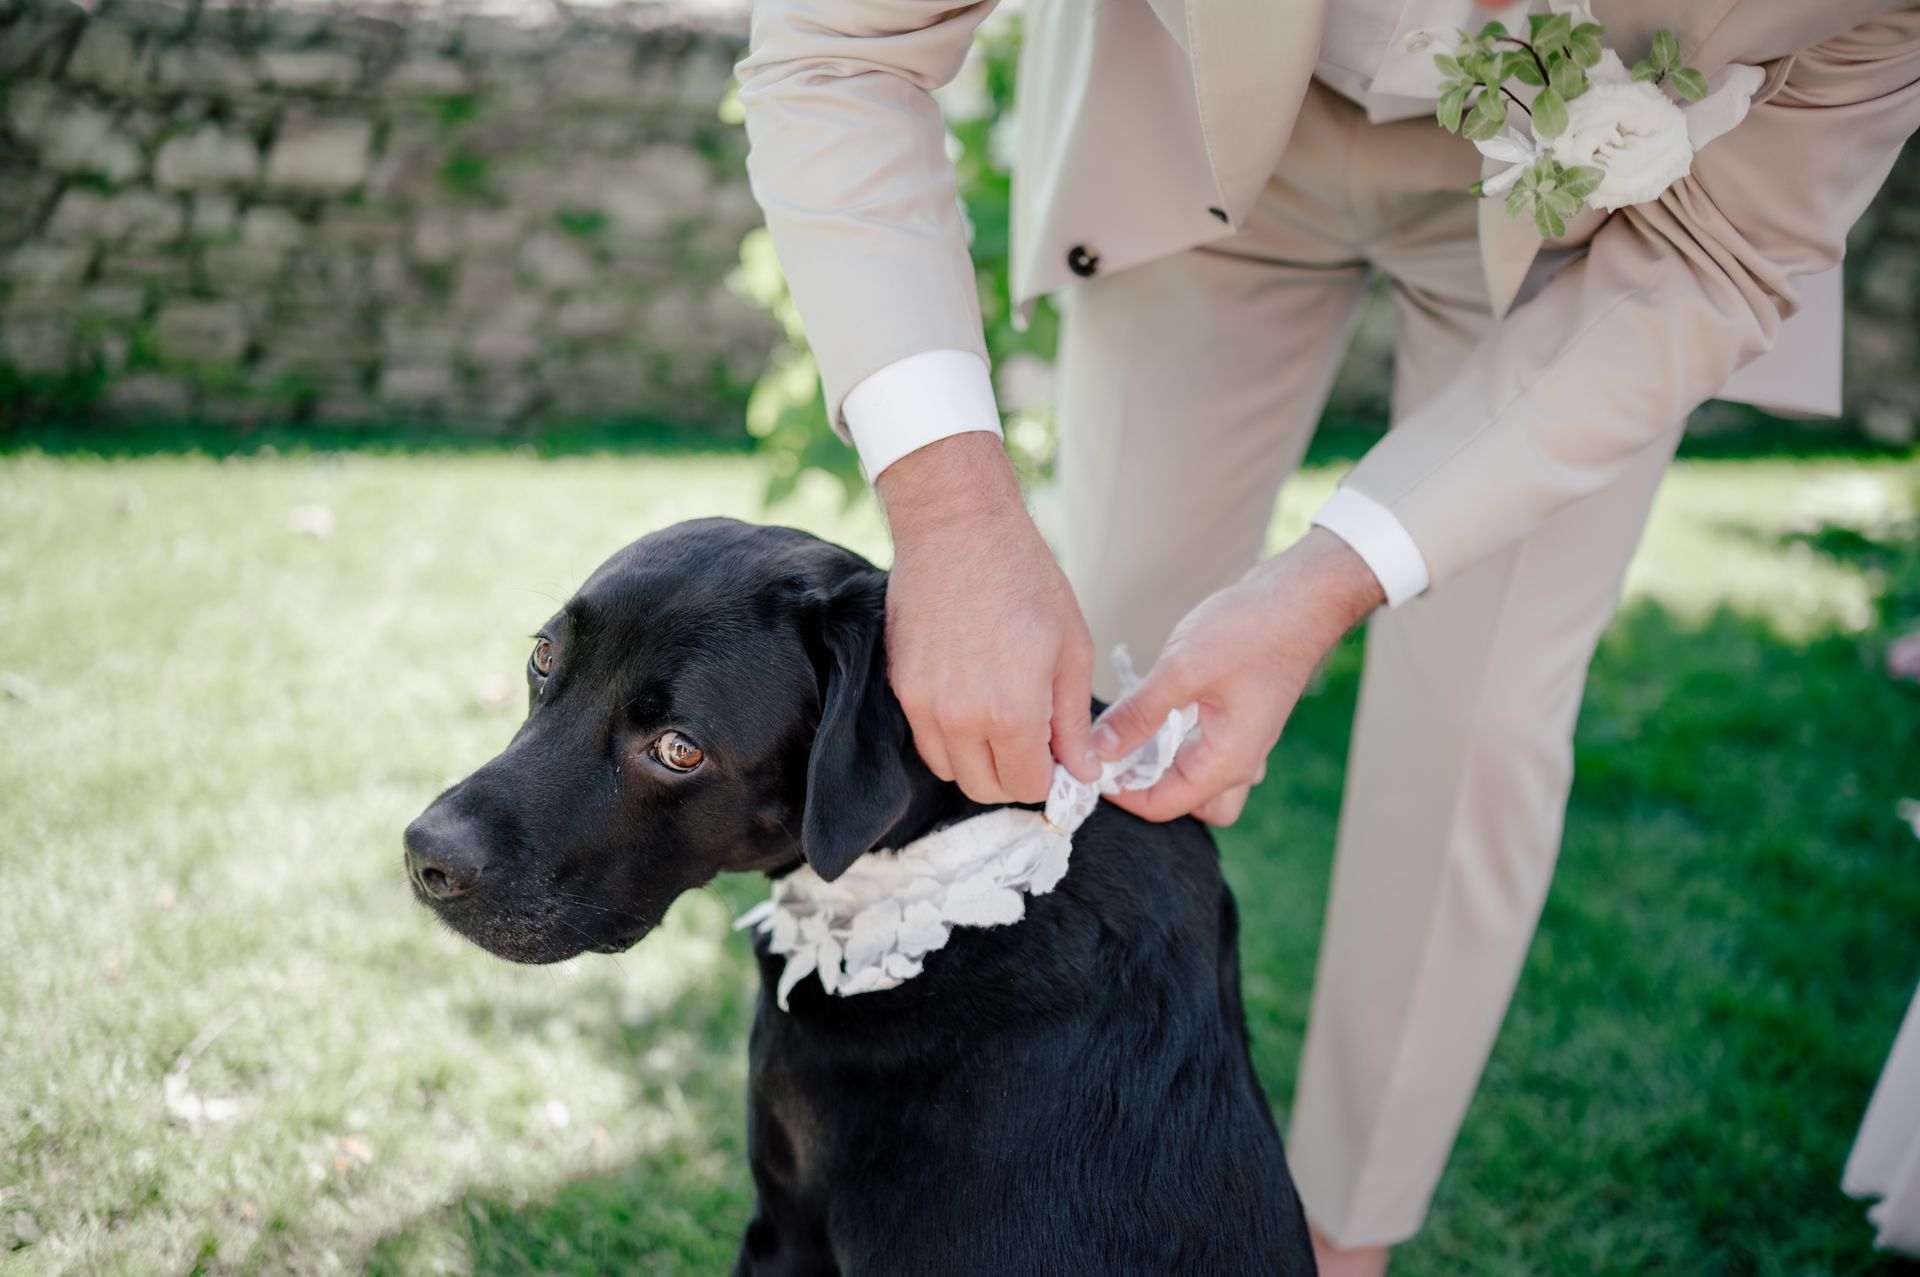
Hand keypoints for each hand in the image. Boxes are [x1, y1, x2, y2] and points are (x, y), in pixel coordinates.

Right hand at [877, 432, 1099, 803]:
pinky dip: (951, 738)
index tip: (1058, 758)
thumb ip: (1074, 721)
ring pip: (951, 771)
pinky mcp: (900, 688)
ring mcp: (923, 705)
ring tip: (1002, 722)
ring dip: (980, 762)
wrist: (958, 530)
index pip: (1028, 786)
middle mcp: (961, 719)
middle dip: (1015, 777)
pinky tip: (972, 702)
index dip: (1050, 778)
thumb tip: (1082, 771)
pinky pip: (925, 740)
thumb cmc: (1024, 579)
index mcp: (1013, 713)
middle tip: (1033, 745)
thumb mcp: (1072, 650)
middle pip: (986, 789)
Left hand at [1090, 528, 1385, 824]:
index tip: (1090, 761)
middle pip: (1186, 804)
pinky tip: (1158, 706)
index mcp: (1227, 761)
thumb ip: (1138, 715)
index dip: (1120, 791)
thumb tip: (1098, 750)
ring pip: (1198, 779)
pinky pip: (1206, 748)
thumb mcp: (1181, 671)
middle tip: (1115, 751)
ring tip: (1135, 728)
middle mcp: (1240, 761)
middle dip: (1146, 786)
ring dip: (1164, 764)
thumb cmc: (1251, 630)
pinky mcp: (1241, 718)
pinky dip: (1177, 739)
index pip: (1162, 805)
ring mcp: (1244, 740)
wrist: (1302, 597)